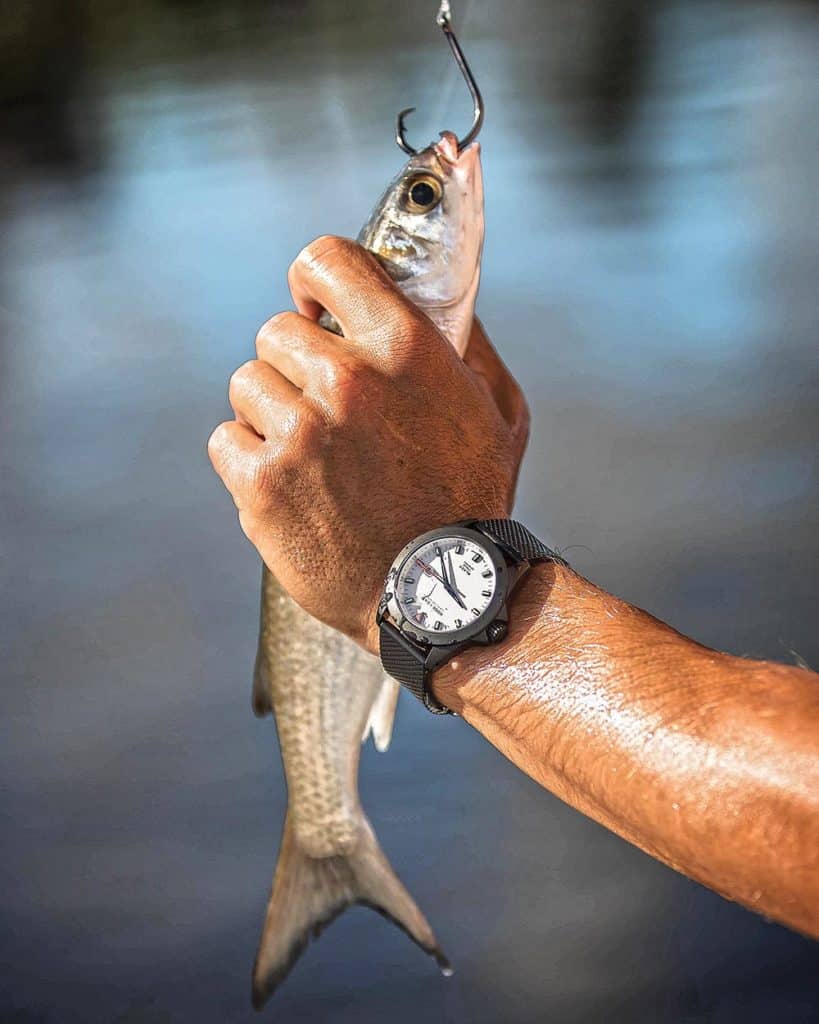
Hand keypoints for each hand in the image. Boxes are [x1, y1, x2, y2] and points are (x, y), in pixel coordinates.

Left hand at [208, 236, 529, 653]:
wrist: (442, 595)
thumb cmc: (472, 501)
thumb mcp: (499, 411)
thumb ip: (469, 343)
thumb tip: (435, 296)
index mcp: (404, 349)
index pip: (326, 261)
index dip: (313, 279)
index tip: (314, 305)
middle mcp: (347, 383)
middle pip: (276, 331)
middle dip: (296, 363)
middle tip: (323, 406)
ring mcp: (299, 435)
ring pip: (246, 383)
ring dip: (271, 411)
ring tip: (308, 452)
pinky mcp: (261, 485)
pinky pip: (226, 439)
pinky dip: (248, 457)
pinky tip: (285, 481)